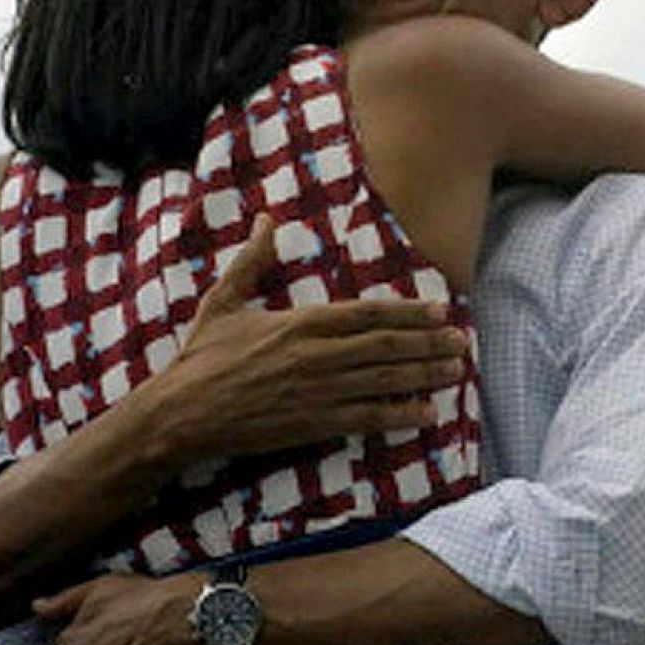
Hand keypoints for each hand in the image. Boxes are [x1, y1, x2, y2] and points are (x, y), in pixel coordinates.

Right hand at [134, 213, 468, 462]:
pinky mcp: (313, 424)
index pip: (367, 312)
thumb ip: (252, 261)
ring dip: (424, 374)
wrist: (182, 413)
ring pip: (384, 380)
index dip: (409, 311)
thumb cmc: (201, 357)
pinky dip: (399, 415)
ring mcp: (318, 391)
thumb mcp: (224, 301)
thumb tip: (265, 220)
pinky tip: (426, 413)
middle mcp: (316, 355)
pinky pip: (366, 418)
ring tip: (455, 370)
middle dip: (428, 343)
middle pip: (386, 345)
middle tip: (462, 341)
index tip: (440, 310)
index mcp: (299, 322)